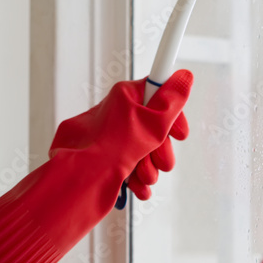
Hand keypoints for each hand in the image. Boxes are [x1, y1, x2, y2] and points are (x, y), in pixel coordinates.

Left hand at [48, 69, 191, 200]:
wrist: (79, 180)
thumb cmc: (110, 149)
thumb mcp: (152, 123)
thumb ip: (171, 102)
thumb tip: (184, 77)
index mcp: (125, 97)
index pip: (158, 96)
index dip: (172, 117)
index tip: (179, 134)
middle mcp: (116, 115)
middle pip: (153, 130)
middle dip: (161, 151)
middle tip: (160, 161)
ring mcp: (109, 138)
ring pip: (143, 152)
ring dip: (149, 168)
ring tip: (141, 175)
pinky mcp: (103, 159)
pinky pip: (129, 166)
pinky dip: (135, 178)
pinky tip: (136, 185)